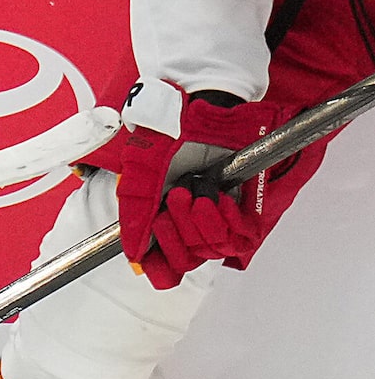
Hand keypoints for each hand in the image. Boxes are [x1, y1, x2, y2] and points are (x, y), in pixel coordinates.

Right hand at [113, 86, 276, 288]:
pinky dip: (228, 220)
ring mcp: (217, 217)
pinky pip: (240, 237)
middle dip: (178, 233)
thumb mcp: (139, 173)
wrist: (205, 109)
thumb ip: (134, 214)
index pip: (164, 267)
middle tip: (175, 200)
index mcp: (161, 218)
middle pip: (187, 260)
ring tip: (196, 193)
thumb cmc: (169, 134)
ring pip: (212, 249)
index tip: (157, 265)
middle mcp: (189, 222)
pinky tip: (220, 199)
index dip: (162, 268)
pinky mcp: (245, 209)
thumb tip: (133, 256)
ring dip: (202, 221)